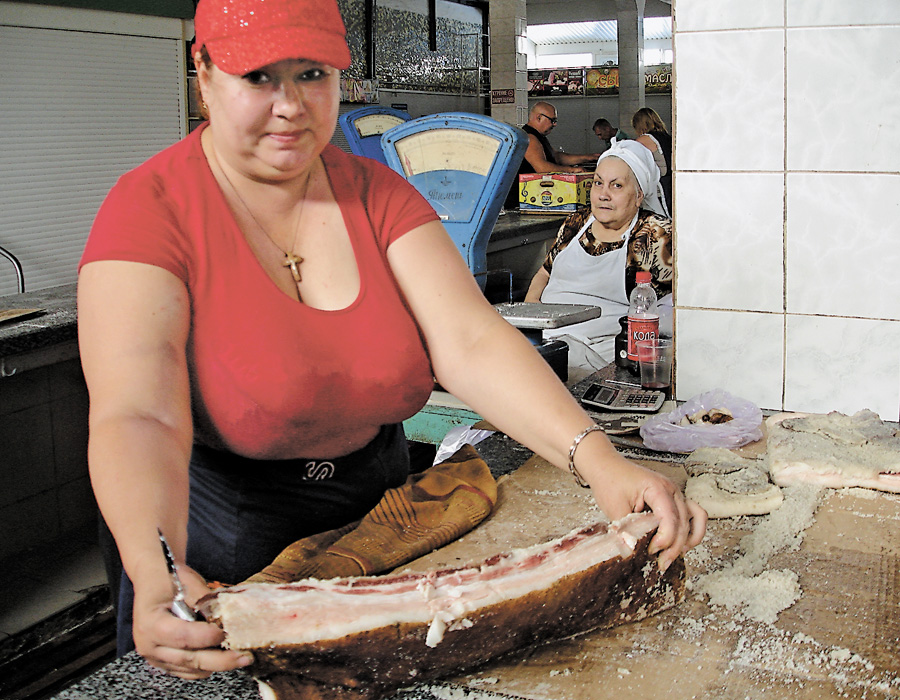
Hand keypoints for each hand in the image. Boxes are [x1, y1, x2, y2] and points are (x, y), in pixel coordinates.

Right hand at [132, 565, 252, 678]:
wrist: (153, 581)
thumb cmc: (169, 578)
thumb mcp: (187, 582)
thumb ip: (205, 600)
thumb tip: (227, 614)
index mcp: (151, 623)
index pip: (183, 636)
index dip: (208, 636)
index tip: (228, 632)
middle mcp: (149, 646)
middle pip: (190, 659)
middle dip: (221, 660)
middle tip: (246, 656)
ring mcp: (155, 657)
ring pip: (192, 669)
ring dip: (217, 664)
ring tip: (240, 656)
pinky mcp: (164, 663)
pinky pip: (189, 672)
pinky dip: (207, 666)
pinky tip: (223, 656)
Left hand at [582, 451, 706, 571]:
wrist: (606, 466)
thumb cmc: (610, 481)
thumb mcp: (614, 508)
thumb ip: (627, 530)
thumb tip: (633, 553)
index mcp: (657, 488)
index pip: (670, 518)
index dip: (665, 539)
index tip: (652, 551)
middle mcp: (671, 489)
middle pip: (683, 522)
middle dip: (674, 546)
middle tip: (661, 562)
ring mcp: (675, 493)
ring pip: (696, 518)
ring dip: (688, 539)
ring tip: (674, 555)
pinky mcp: (673, 498)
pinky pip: (693, 514)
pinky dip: (692, 530)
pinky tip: (682, 544)